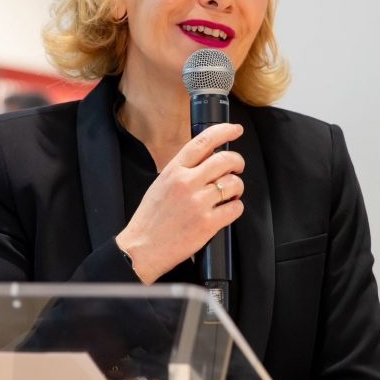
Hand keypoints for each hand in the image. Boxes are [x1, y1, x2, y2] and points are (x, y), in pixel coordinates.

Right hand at [116, 123, 244, 282]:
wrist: (141, 249)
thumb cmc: (150, 219)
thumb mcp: (161, 184)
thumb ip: (182, 170)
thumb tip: (207, 160)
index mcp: (174, 171)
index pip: (203, 142)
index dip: (224, 131)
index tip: (235, 130)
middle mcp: (187, 183)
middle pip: (225, 160)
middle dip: (237, 162)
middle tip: (237, 168)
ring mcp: (198, 203)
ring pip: (234, 183)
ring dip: (237, 187)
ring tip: (230, 194)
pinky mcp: (208, 224)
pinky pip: (235, 208)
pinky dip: (235, 208)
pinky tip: (227, 210)